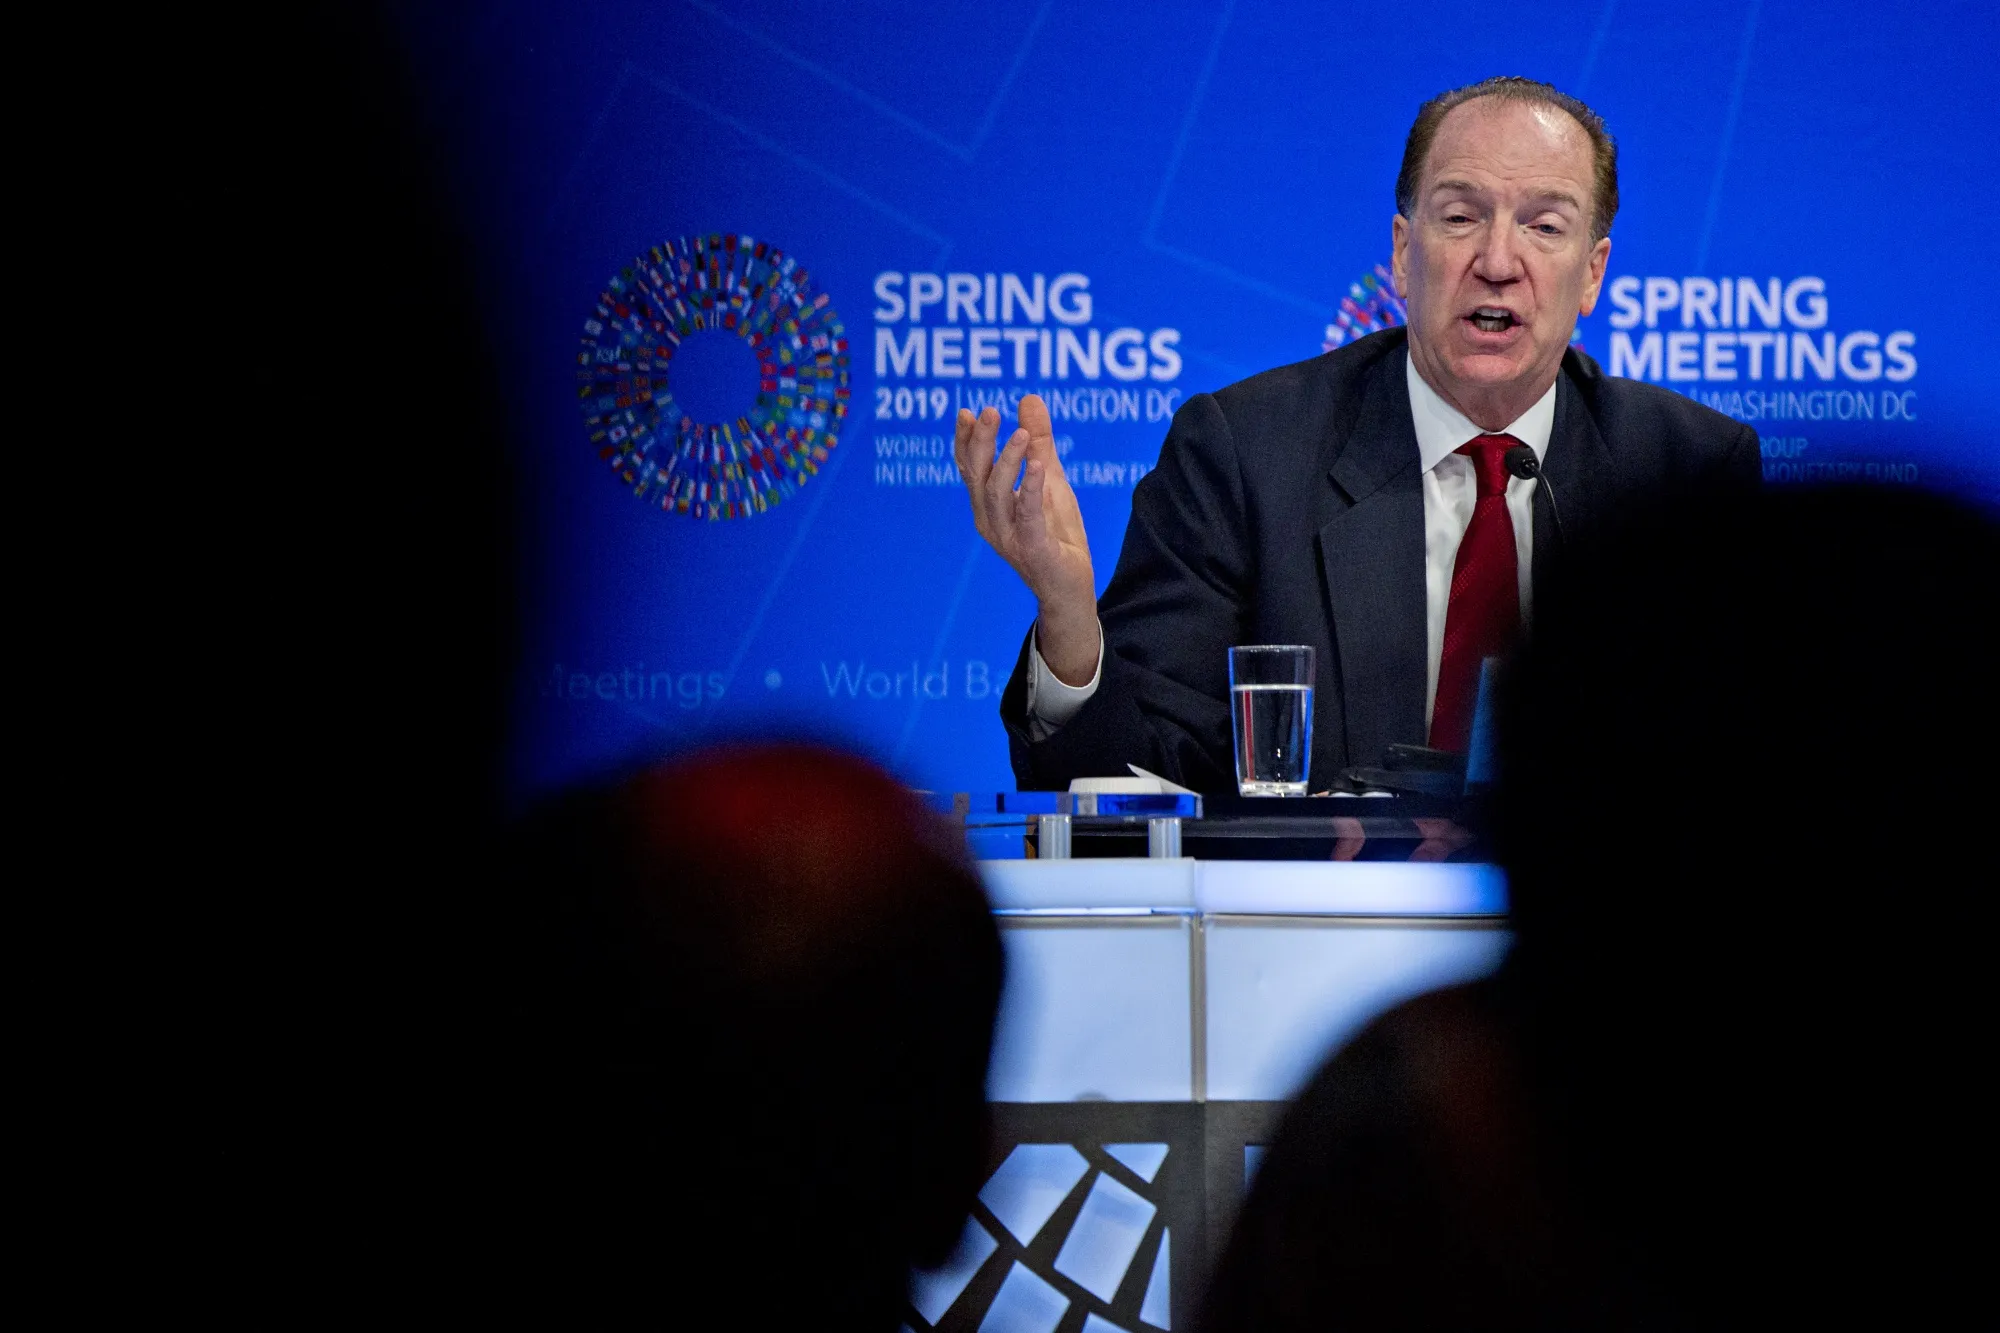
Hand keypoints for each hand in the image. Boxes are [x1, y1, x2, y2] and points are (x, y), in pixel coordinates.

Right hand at [954, 395, 1099, 684]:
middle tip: (989, 411)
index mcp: (988, 504)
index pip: (969, 468)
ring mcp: (1008, 537)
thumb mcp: (1050, 480)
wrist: (1071, 586)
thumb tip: (1028, 397)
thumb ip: (1040, 442)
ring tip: (1022, 434)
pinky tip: (1039, 466)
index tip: (967, 412)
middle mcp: (990, 521)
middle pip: (977, 477)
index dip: (966, 441)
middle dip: (981, 443)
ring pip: (998, 494)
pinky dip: (1032, 489)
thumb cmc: (1056, 534)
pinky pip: (1028, 517)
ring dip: (1007, 462)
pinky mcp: (1033, 550)